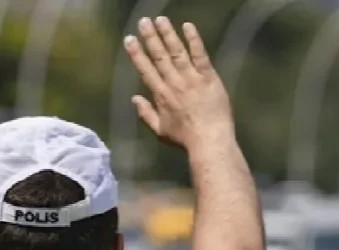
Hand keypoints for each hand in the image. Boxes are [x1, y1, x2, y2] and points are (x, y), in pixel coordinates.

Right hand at [123, 17, 232, 150]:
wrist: (209, 140)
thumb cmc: (185, 138)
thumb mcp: (160, 131)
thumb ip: (146, 114)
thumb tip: (134, 99)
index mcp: (161, 95)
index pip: (146, 70)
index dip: (136, 54)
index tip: (129, 39)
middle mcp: (174, 83)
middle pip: (159, 56)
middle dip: (150, 38)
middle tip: (143, 21)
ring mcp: (191, 78)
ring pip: (176, 52)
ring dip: (167, 34)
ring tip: (160, 20)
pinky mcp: (208, 77)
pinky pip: (199, 55)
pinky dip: (193, 40)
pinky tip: (187, 26)